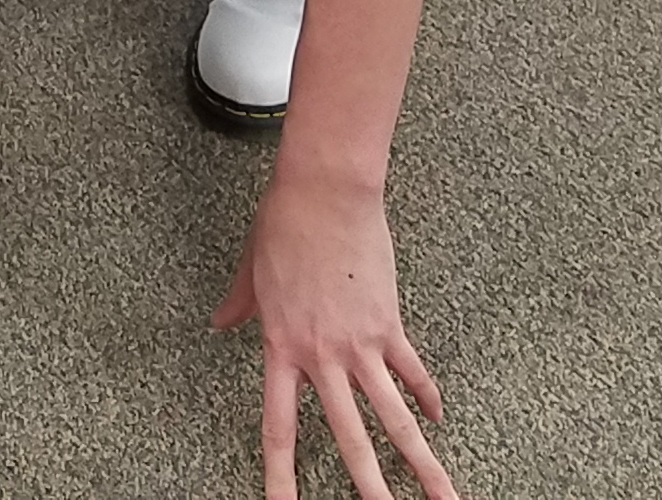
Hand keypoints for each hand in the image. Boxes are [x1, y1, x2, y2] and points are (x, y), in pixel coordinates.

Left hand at [211, 171, 457, 499]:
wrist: (326, 193)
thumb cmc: (285, 224)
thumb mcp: (252, 269)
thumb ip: (239, 305)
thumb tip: (220, 323)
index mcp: (281, 348)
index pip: (279, 428)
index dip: (279, 476)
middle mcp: (322, 356)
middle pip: (348, 437)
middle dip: (367, 487)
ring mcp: (361, 344)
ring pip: (393, 417)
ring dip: (419, 462)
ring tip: (442, 496)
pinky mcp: (389, 324)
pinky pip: (411, 372)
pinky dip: (425, 397)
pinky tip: (437, 421)